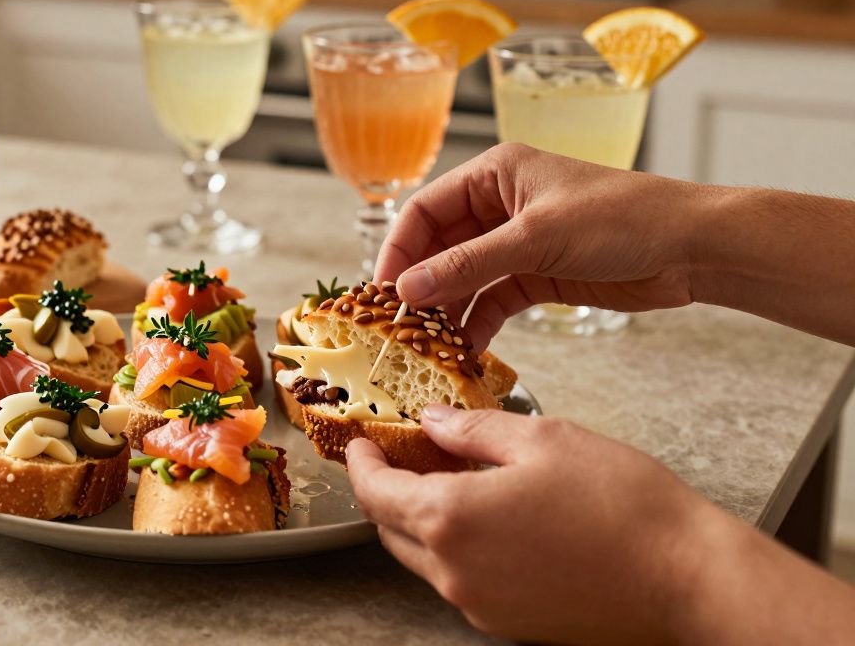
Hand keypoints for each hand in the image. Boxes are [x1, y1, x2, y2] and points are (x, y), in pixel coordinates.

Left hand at [346, 407, 717, 643]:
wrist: (686, 577)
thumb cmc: (623, 505)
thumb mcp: (542, 439)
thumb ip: (472, 430)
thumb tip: (433, 422)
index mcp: (450, 519)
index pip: (375, 494)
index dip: (360, 465)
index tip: (360, 444)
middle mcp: (454, 572)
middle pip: (392, 530)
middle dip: (389, 491)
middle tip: (404, 456)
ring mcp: (480, 604)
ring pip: (425, 558)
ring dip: (425, 521)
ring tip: (453, 480)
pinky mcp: (510, 623)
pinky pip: (462, 581)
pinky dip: (458, 548)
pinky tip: (490, 518)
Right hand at [374, 143, 702, 349]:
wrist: (691, 247)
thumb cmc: (621, 219)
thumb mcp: (536, 238)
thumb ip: (469, 264)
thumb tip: (407, 289)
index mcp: (495, 174)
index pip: (425, 210)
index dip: (399, 250)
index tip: (383, 293)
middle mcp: (500, 205)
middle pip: (439, 246)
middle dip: (420, 285)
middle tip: (398, 327)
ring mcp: (518, 242)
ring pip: (463, 278)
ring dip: (447, 310)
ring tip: (427, 346)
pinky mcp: (538, 276)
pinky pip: (492, 300)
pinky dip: (478, 323)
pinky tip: (465, 350)